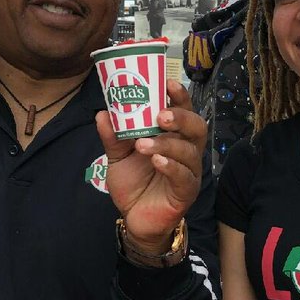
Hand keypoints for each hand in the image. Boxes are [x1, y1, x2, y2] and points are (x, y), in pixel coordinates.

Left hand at [98, 79, 205, 252]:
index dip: (180, 96)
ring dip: (167, 143)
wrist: (135, 218)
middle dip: (181, 117)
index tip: (167, 82)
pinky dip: (171, 166)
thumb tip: (103, 113)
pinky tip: (156, 161)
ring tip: (143, 144)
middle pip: (197, 126)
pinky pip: (184, 176)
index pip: (184, 110)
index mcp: (174, 136)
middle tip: (160, 115)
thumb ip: (113, 136)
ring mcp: (189, 171)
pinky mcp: (186, 192)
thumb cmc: (134, 183)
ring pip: (190, 151)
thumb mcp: (118, 156)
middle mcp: (187, 150)